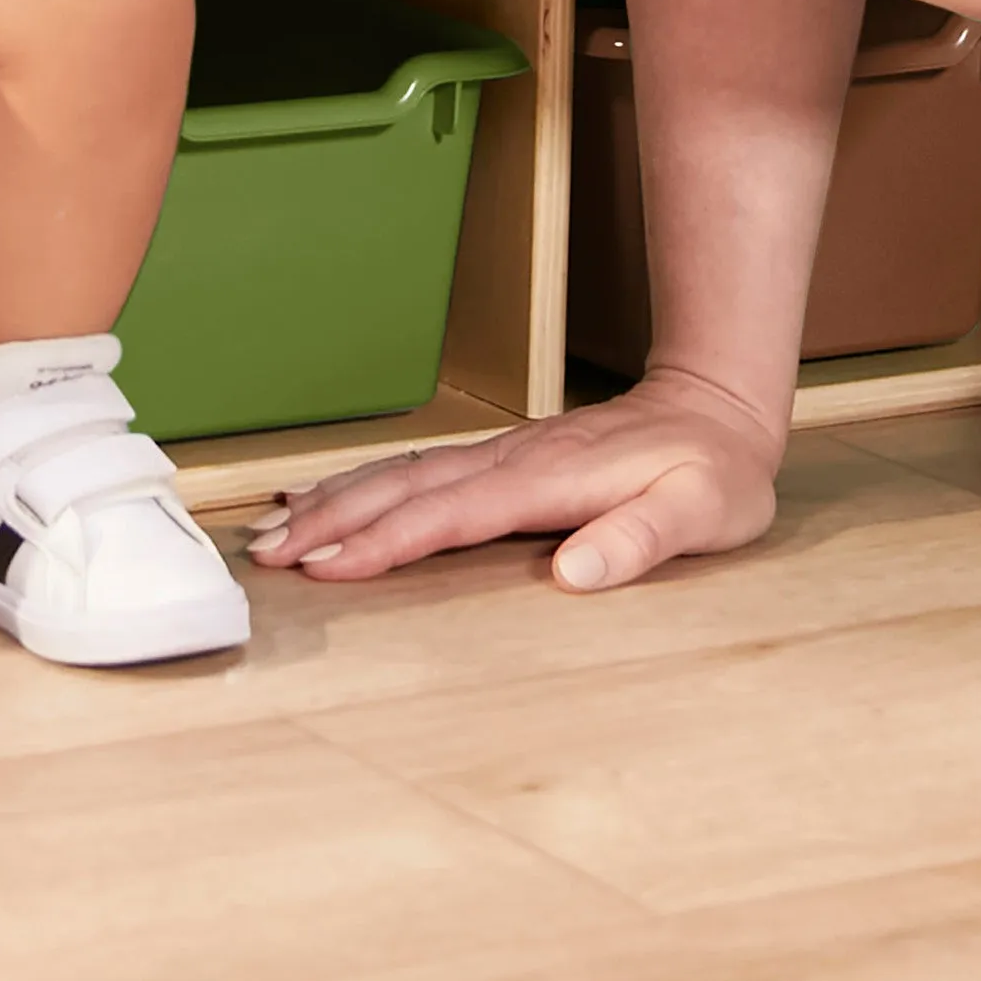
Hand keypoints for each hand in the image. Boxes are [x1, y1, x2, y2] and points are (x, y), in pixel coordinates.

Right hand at [246, 370, 786, 591]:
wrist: (713, 407)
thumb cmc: (713, 471)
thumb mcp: (701, 511)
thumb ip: (637, 540)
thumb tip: (570, 573)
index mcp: (545, 480)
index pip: (448, 516)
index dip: (383, 541)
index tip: (327, 563)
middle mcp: (506, 462)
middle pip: (400, 489)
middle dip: (329, 519)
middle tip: (267, 552)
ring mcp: (496, 456)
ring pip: (396, 476)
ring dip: (331, 501)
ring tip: (272, 528)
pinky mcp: (496, 460)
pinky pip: (412, 473)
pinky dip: (359, 484)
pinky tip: (328, 495)